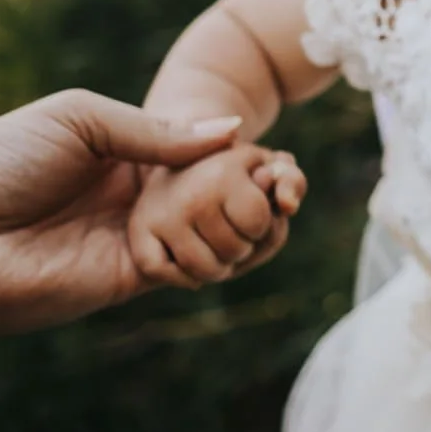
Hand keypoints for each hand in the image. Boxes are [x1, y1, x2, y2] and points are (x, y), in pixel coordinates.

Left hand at [0, 90, 293, 340]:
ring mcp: (138, 239)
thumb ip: (156, 131)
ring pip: (216, 234)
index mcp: (126, 150)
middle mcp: (138, 196)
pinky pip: (192, 267)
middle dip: (261, 189)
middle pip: (221, 195)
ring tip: (272, 206)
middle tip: (289, 184)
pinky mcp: (132, 280)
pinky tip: (232, 234)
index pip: (205, 151)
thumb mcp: (79, 120)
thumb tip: (234, 131)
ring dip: (249, 222)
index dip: (246, 153)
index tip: (278, 154)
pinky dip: (220, 253)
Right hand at [128, 142, 304, 290]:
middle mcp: (190, 193)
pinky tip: (189, 258)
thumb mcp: (270, 165)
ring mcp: (160, 214)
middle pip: (236, 252)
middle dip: (242, 245)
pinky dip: (182, 275)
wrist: (180, 156)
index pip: (259, 224)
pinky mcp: (139, 233)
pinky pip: (163, 274)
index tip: (249, 204)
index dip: (261, 223)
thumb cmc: (236, 169)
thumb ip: (291, 180)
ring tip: (213, 240)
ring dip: (217, 266)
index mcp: (223, 170)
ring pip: (206, 272)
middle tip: (229, 223)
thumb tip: (288, 206)